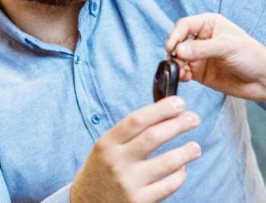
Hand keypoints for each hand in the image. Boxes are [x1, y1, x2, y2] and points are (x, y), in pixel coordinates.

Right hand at [70, 96, 200, 202]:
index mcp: (107, 144)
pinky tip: (182, 169)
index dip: (161, 109)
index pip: (137, 120)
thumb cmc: (100, 171)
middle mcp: (117, 161)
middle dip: (178, 125)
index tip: (178, 102)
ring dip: (186, 152)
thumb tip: (162, 115)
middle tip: (194, 118)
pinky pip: (169, 185)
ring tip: (196, 147)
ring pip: (167, 163)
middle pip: (153, 137)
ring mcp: (129, 182)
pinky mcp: (140, 201)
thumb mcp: (105, 148)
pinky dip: (180, 175)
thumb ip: (128, 135)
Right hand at [166, 13, 265, 100]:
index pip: (184, 25)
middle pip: (177, 41)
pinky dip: (179, 74)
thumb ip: (202, 49)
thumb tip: (178, 51)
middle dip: (174, 51)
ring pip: (177, 57)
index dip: (176, 35)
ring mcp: (198, 55)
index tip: (172, 48)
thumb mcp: (228, 47)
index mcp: (208, 24)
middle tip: (176, 61)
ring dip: (175, 64)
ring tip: (181, 71)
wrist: (263, 81)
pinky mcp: (197, 71)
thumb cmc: (252, 57)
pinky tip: (184, 77)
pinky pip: (181, 71)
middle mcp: (200, 38)